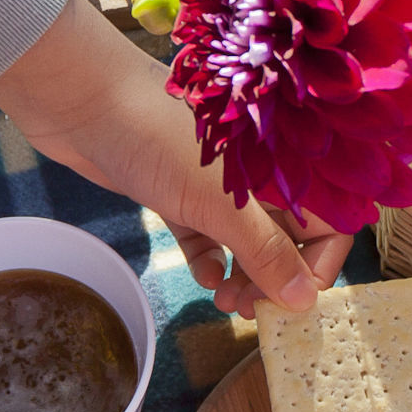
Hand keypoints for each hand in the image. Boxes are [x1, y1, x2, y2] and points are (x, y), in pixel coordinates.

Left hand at [0, 0, 344, 311]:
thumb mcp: (220, 205)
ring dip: (243, 276)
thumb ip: (266, 253)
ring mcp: (216, 182)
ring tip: (226, 304)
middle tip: (252, 310)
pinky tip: (204, 279)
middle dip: (275, 278)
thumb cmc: (156, 136)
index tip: (296, 300)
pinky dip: (209, 259)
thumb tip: (303, 301)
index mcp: (283, 161)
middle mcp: (258, 170)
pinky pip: (206, 234)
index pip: (329, 219)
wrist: (81, 100)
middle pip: (288, 235)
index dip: (320, 262)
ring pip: (246, 240)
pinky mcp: (178, 191)